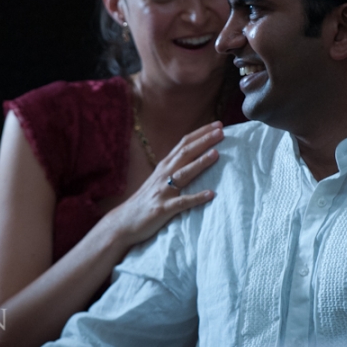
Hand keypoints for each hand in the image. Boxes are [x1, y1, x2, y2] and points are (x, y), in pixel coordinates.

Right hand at [105, 121, 223, 248]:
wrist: (125, 221)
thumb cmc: (147, 200)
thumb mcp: (160, 179)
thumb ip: (175, 168)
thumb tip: (196, 158)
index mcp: (165, 166)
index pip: (184, 144)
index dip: (201, 133)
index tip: (218, 124)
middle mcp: (164, 174)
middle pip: (185, 153)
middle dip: (204, 141)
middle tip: (221, 131)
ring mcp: (162, 191)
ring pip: (183, 173)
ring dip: (200, 163)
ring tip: (216, 154)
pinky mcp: (162, 209)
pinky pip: (181, 202)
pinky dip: (196, 197)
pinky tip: (210, 194)